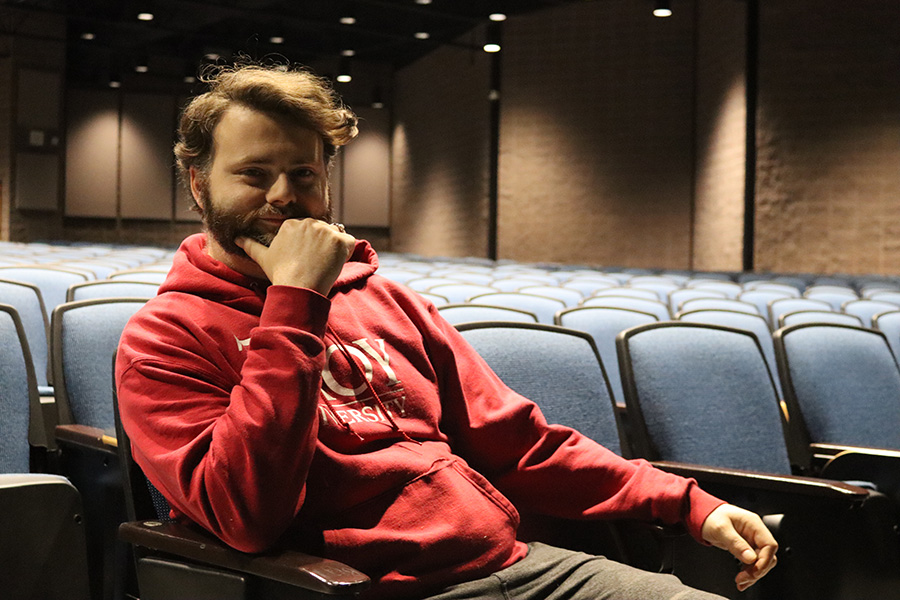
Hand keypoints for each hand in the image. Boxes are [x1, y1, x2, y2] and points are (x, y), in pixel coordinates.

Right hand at [236, 219, 355, 294]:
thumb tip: (236, 238)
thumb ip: (250, 245)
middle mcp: (309, 222)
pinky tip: (335, 263)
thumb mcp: (263, 257)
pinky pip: (350, 242)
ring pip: (337, 235)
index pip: (309, 229)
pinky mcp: (340, 240)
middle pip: (323, 230)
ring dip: (334, 248)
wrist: (298, 287)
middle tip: (316, 263)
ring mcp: (326, 231)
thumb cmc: (281, 274)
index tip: (306, 258)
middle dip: (323, 244)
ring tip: (324, 263)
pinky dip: (346, 252)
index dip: (310, 245)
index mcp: (292, 224)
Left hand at [700, 504, 777, 591]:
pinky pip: (752, 562)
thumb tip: (750, 558)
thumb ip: (735, 543)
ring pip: (760, 561)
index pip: (769, 545)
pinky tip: (741, 579)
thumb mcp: (721, 529)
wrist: (702, 514)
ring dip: (753, 574)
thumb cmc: (711, 516)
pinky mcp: (745, 547)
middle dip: (757, 570)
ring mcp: (751, 540)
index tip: (754, 572)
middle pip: (767, 556)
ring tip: (741, 582)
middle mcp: (755, 532)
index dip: (764, 560)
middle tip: (743, 579)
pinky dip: (748, 572)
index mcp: (753, 524)